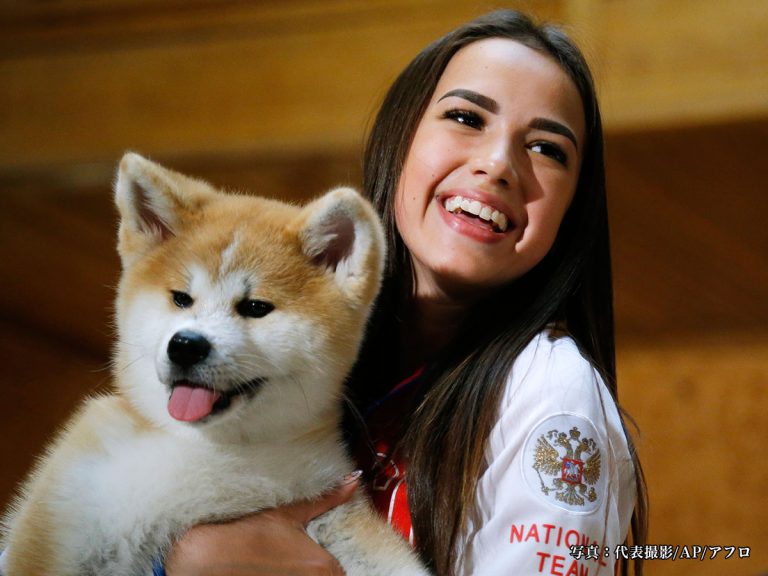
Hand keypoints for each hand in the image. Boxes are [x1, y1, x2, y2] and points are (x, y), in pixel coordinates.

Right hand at [165, 473, 360, 575]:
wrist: (210, 554)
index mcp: (323, 566)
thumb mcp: (289, 512)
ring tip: (279, 561)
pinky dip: (285, 575)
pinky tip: (271, 569)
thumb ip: (327, 498)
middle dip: (313, 569)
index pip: (339, 572)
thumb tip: (353, 479)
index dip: (325, 561)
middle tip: (290, 556)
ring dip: (298, 572)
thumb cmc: (248, 533)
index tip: (311, 552)